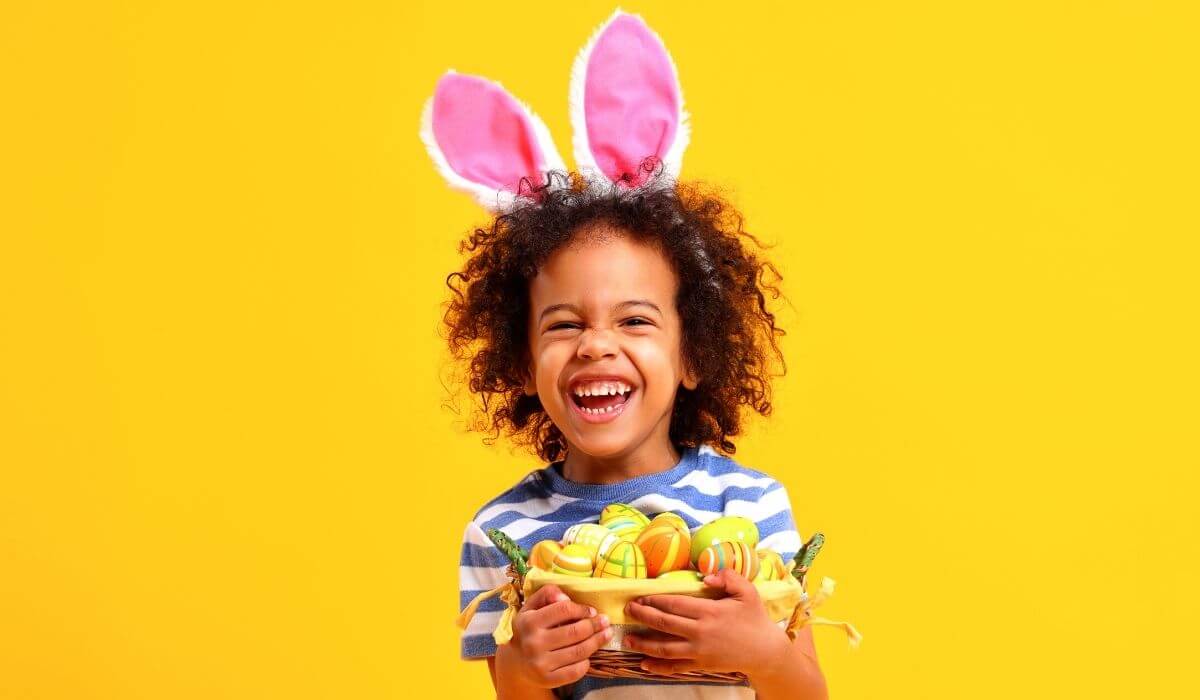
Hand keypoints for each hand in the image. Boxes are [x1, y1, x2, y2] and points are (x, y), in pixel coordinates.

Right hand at [496, 583, 612, 687]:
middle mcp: (533, 643)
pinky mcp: (547, 680)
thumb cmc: (528, 628)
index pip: (564, 610)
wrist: (515, 661)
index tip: (592, 611)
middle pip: (575, 632)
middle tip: (605, 622)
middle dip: (595, 625)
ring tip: (606, 634)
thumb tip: (566, 597)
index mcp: (528, 621)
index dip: (582, 609)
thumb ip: (547, 593)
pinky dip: (586, 662)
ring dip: (597, 642)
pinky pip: (575, 671)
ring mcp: (539, 664)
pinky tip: (588, 655)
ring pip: (579, 651)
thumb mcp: (531, 606)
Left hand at [623, 568, 791, 676]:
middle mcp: (700, 632)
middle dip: (643, 616)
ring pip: (664, 648)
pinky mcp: (700, 665)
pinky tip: (643, 664)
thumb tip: (705, 575)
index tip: (640, 596)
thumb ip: (728, 577)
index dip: (654, 599)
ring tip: (627, 638)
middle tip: (628, 610)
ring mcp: (699, 651)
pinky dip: (658, 667)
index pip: (674, 604)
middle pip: (664, 623)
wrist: (765, 652)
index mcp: (709, 611)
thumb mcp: (747, 591)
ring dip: (643, 643)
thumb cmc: (755, 619)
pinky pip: (675, 667)